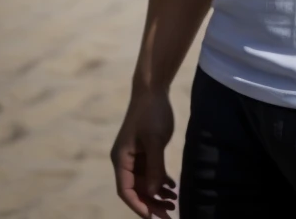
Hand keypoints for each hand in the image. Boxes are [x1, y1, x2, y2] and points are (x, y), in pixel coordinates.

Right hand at [111, 88, 177, 217]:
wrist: (153, 89)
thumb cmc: (151, 113)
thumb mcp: (154, 140)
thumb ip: (154, 167)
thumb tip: (154, 193)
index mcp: (121, 159)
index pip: (125, 190)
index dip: (138, 205)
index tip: (152, 218)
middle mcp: (125, 160)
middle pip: (137, 189)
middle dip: (152, 203)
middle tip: (169, 215)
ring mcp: (135, 156)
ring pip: (145, 182)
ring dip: (158, 193)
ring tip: (174, 203)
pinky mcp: (144, 150)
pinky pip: (151, 171)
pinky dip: (161, 180)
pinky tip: (173, 187)